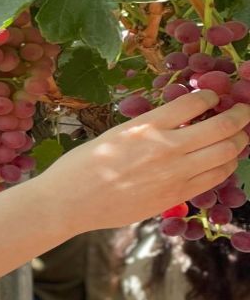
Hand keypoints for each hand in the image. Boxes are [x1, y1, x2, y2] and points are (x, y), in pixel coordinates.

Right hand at [36, 90, 249, 231]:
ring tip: (238, 137)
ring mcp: (174, 173)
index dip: (211, 95)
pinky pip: (215, 178)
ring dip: (238, 142)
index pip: (195, 102)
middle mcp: (165, 146)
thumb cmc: (80, 168)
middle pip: (223, 126)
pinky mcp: (175, 196)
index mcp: (145, 126)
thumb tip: (173, 123)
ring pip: (227, 153)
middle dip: (240, 116)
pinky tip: (223, 162)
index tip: (215, 96)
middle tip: (243, 112)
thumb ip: (146, 129)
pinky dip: (226, 166)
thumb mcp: (112, 135)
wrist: (67, 203)